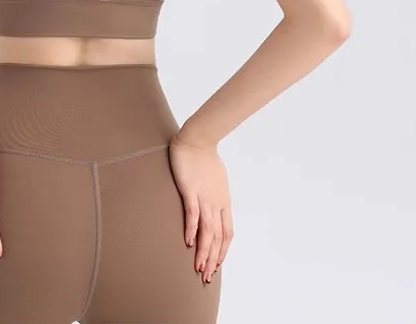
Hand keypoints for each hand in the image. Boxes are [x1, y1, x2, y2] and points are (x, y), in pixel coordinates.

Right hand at [168, 135, 232, 283]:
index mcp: (223, 201)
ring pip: (207, 230)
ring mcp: (204, 196)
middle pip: (217, 237)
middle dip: (213, 259)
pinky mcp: (190, 189)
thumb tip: (213, 204)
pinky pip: (193, 213)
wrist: (197, 138)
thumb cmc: (205, 157)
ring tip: (199, 268)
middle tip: (206, 277)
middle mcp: (216, 202)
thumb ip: (215, 194)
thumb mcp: (216, 180)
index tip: (216, 266)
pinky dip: (192, 229)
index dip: (222, 252)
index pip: (226, 233)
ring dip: (204, 251)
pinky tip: (189, 242)